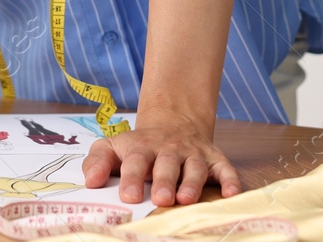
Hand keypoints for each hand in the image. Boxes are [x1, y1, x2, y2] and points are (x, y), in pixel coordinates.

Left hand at [81, 108, 240, 205]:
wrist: (173, 123)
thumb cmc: (139, 146)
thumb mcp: (113, 146)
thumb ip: (98, 161)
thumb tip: (90, 182)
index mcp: (141, 148)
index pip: (135, 161)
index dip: (132, 178)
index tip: (128, 196)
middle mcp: (169, 150)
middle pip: (166, 165)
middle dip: (164, 182)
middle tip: (160, 199)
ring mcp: (193, 154)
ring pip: (194, 168)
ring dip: (192, 183)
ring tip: (186, 200)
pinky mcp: (214, 159)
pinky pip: (225, 169)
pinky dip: (231, 180)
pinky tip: (232, 193)